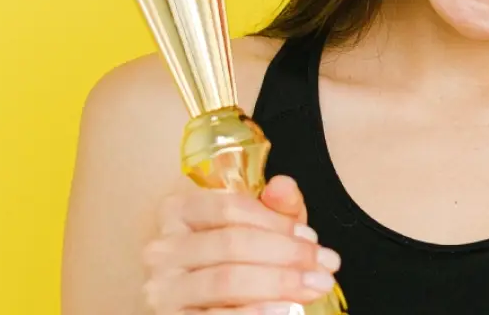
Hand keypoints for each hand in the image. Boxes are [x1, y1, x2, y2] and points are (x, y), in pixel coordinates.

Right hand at [141, 175, 340, 313]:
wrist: (210, 308)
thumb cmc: (234, 264)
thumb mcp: (258, 232)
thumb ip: (275, 208)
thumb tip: (284, 185)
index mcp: (178, 212)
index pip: (229, 208)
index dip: (276, 222)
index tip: (312, 237)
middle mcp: (161, 248)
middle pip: (232, 244)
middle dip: (286, 254)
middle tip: (326, 266)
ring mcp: (162, 289)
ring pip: (225, 280)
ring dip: (278, 284)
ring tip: (314, 287)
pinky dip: (254, 313)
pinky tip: (285, 310)